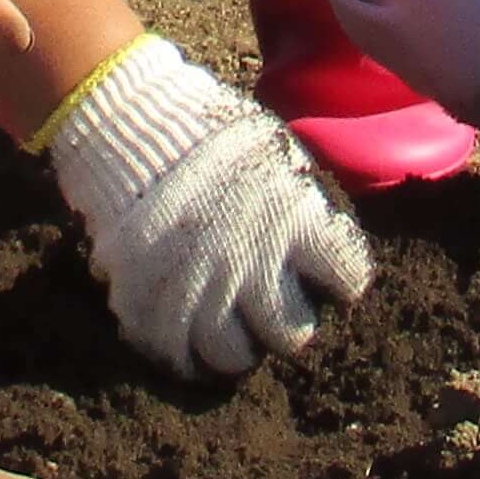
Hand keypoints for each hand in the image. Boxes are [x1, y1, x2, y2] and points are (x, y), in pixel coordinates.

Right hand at [42, 35, 372, 376]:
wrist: (131, 122)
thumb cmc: (209, 130)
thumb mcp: (274, 153)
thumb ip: (300, 204)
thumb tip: (319, 244)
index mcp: (295, 218)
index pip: (348, 277)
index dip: (341, 280)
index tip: (328, 277)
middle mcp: (254, 261)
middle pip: (292, 333)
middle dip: (287, 324)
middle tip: (273, 308)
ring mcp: (201, 287)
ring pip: (234, 357)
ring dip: (237, 347)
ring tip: (231, 329)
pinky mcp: (150, 302)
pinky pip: (175, 356)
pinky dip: (184, 357)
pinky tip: (187, 341)